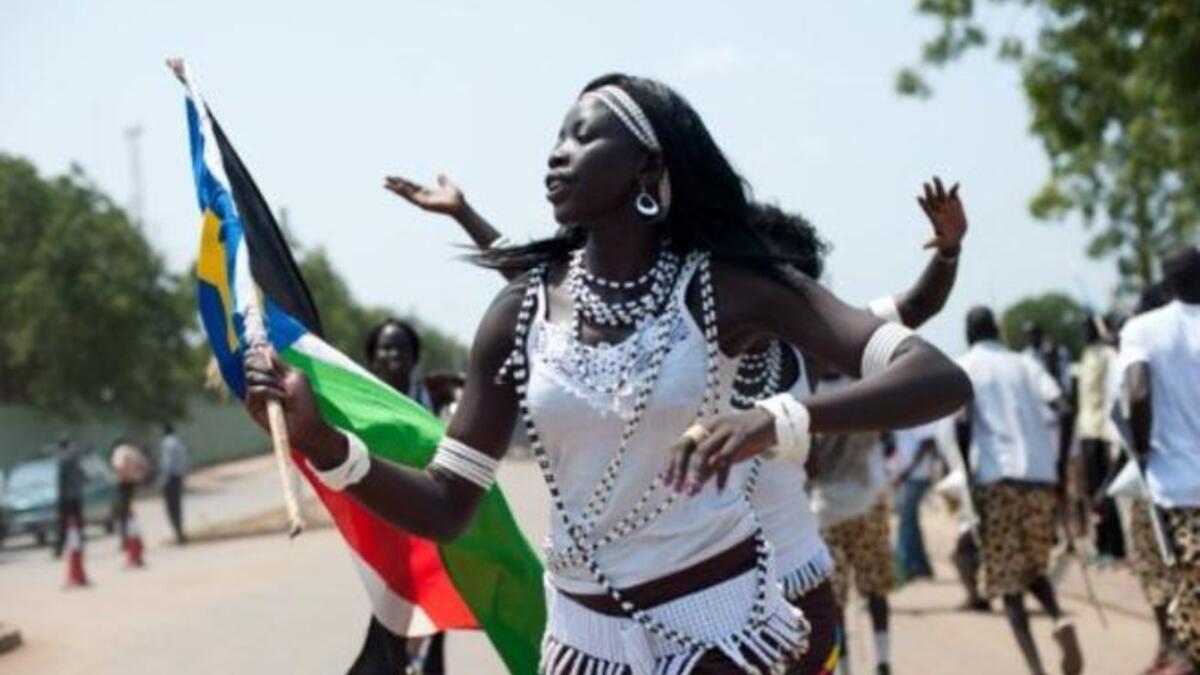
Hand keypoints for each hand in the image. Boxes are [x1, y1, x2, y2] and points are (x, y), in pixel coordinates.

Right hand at [244, 346, 339, 461]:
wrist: (304, 424)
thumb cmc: (304, 401)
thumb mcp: (295, 376)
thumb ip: (279, 363)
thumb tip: (266, 348)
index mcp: (272, 371)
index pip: (256, 355)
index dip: (257, 351)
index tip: (259, 348)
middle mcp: (261, 380)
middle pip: (250, 362)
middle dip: (265, 366)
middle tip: (278, 377)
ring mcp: (255, 392)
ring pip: (251, 375)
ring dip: (271, 382)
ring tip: (284, 393)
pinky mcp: (251, 405)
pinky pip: (254, 389)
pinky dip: (269, 392)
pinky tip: (279, 400)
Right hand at [384, 174, 465, 216]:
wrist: (460, 206)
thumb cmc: (457, 199)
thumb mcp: (448, 186)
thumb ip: (443, 181)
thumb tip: (439, 174)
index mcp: (427, 192)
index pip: (411, 186)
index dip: (402, 181)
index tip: (394, 177)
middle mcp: (423, 197)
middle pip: (405, 190)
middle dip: (395, 185)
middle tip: (384, 180)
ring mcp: (422, 201)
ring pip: (406, 194)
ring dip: (396, 189)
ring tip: (386, 184)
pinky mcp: (424, 205)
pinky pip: (412, 198)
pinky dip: (405, 192)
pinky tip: (399, 187)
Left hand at [665, 408, 776, 493]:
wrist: (769, 422)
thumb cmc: (742, 438)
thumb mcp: (721, 450)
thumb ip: (708, 466)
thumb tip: (691, 485)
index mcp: (702, 428)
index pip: (679, 445)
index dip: (671, 465)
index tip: (666, 483)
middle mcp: (709, 427)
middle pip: (687, 447)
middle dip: (679, 469)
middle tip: (677, 489)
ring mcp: (724, 430)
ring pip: (703, 453)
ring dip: (696, 474)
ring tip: (692, 491)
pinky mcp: (740, 437)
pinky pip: (726, 458)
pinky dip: (721, 476)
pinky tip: (718, 491)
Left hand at [916, 176, 965, 253]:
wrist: (956, 237)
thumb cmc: (946, 241)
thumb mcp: (940, 243)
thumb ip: (933, 243)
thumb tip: (924, 247)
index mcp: (934, 218)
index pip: (927, 209)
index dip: (923, 204)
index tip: (918, 198)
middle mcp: (939, 210)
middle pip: (932, 199)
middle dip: (929, 191)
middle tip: (925, 184)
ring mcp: (946, 205)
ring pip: (941, 194)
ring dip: (938, 185)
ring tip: (935, 177)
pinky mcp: (955, 204)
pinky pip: (953, 194)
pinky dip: (954, 189)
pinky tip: (956, 185)